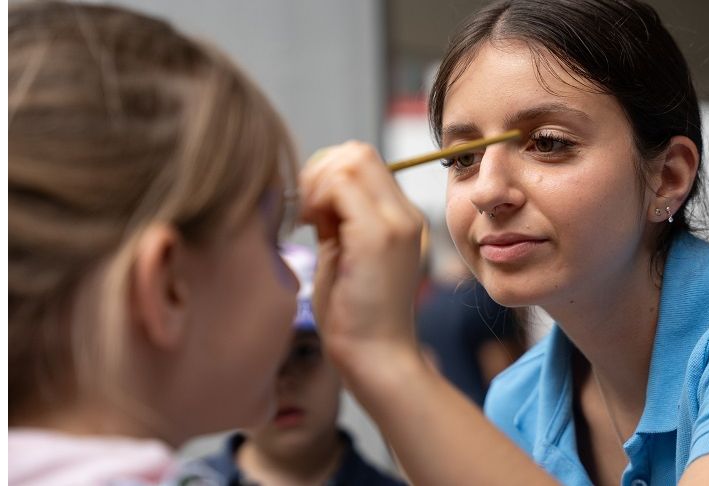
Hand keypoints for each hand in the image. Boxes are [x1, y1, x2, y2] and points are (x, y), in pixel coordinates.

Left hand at [297, 141, 425, 370]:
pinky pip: (341, 186)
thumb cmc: (353, 317)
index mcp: (399, 218)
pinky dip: (316, 198)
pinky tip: (310, 228)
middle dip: (318, 172)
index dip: (326, 172)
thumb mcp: (342, 254)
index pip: (362, 159)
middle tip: (304, 212)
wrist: (376, 360)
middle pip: (356, 152)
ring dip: (316, 184)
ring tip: (309, 221)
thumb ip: (334, 219)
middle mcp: (404, 215)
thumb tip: (312, 188)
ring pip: (350, 161)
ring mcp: (396, 223)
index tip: (308, 208)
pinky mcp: (378, 236)